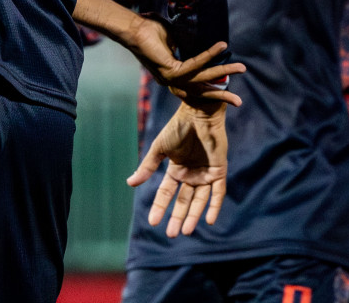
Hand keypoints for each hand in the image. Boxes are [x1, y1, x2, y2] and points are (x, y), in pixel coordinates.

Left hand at [126, 17, 244, 107]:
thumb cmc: (150, 30)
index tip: (227, 89)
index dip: (212, 88)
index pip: (196, 86)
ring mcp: (170, 78)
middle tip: (239, 102)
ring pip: (202, 79)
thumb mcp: (174, 39)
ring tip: (241, 67)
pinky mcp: (170, 70)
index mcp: (172, 75)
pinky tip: (221, 46)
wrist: (132, 27)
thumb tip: (202, 40)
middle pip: (201, 90)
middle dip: (221, 95)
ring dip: (223, 72)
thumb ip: (187, 45)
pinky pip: (194, 64)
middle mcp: (171, 81)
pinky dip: (209, 55)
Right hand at [127, 102, 228, 236]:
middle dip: (177, 217)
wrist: (198, 114)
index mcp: (176, 169)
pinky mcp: (219, 171)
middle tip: (170, 234)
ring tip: (186, 231)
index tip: (152, 222)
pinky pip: (217, 193)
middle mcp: (190, 174)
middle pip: (183, 201)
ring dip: (193, 216)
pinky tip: (208, 220)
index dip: (160, 207)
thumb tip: (130, 183)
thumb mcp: (160, 148)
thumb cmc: (177, 128)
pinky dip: (213, 206)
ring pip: (199, 200)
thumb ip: (147, 167)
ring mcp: (205, 174)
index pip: (166, 193)